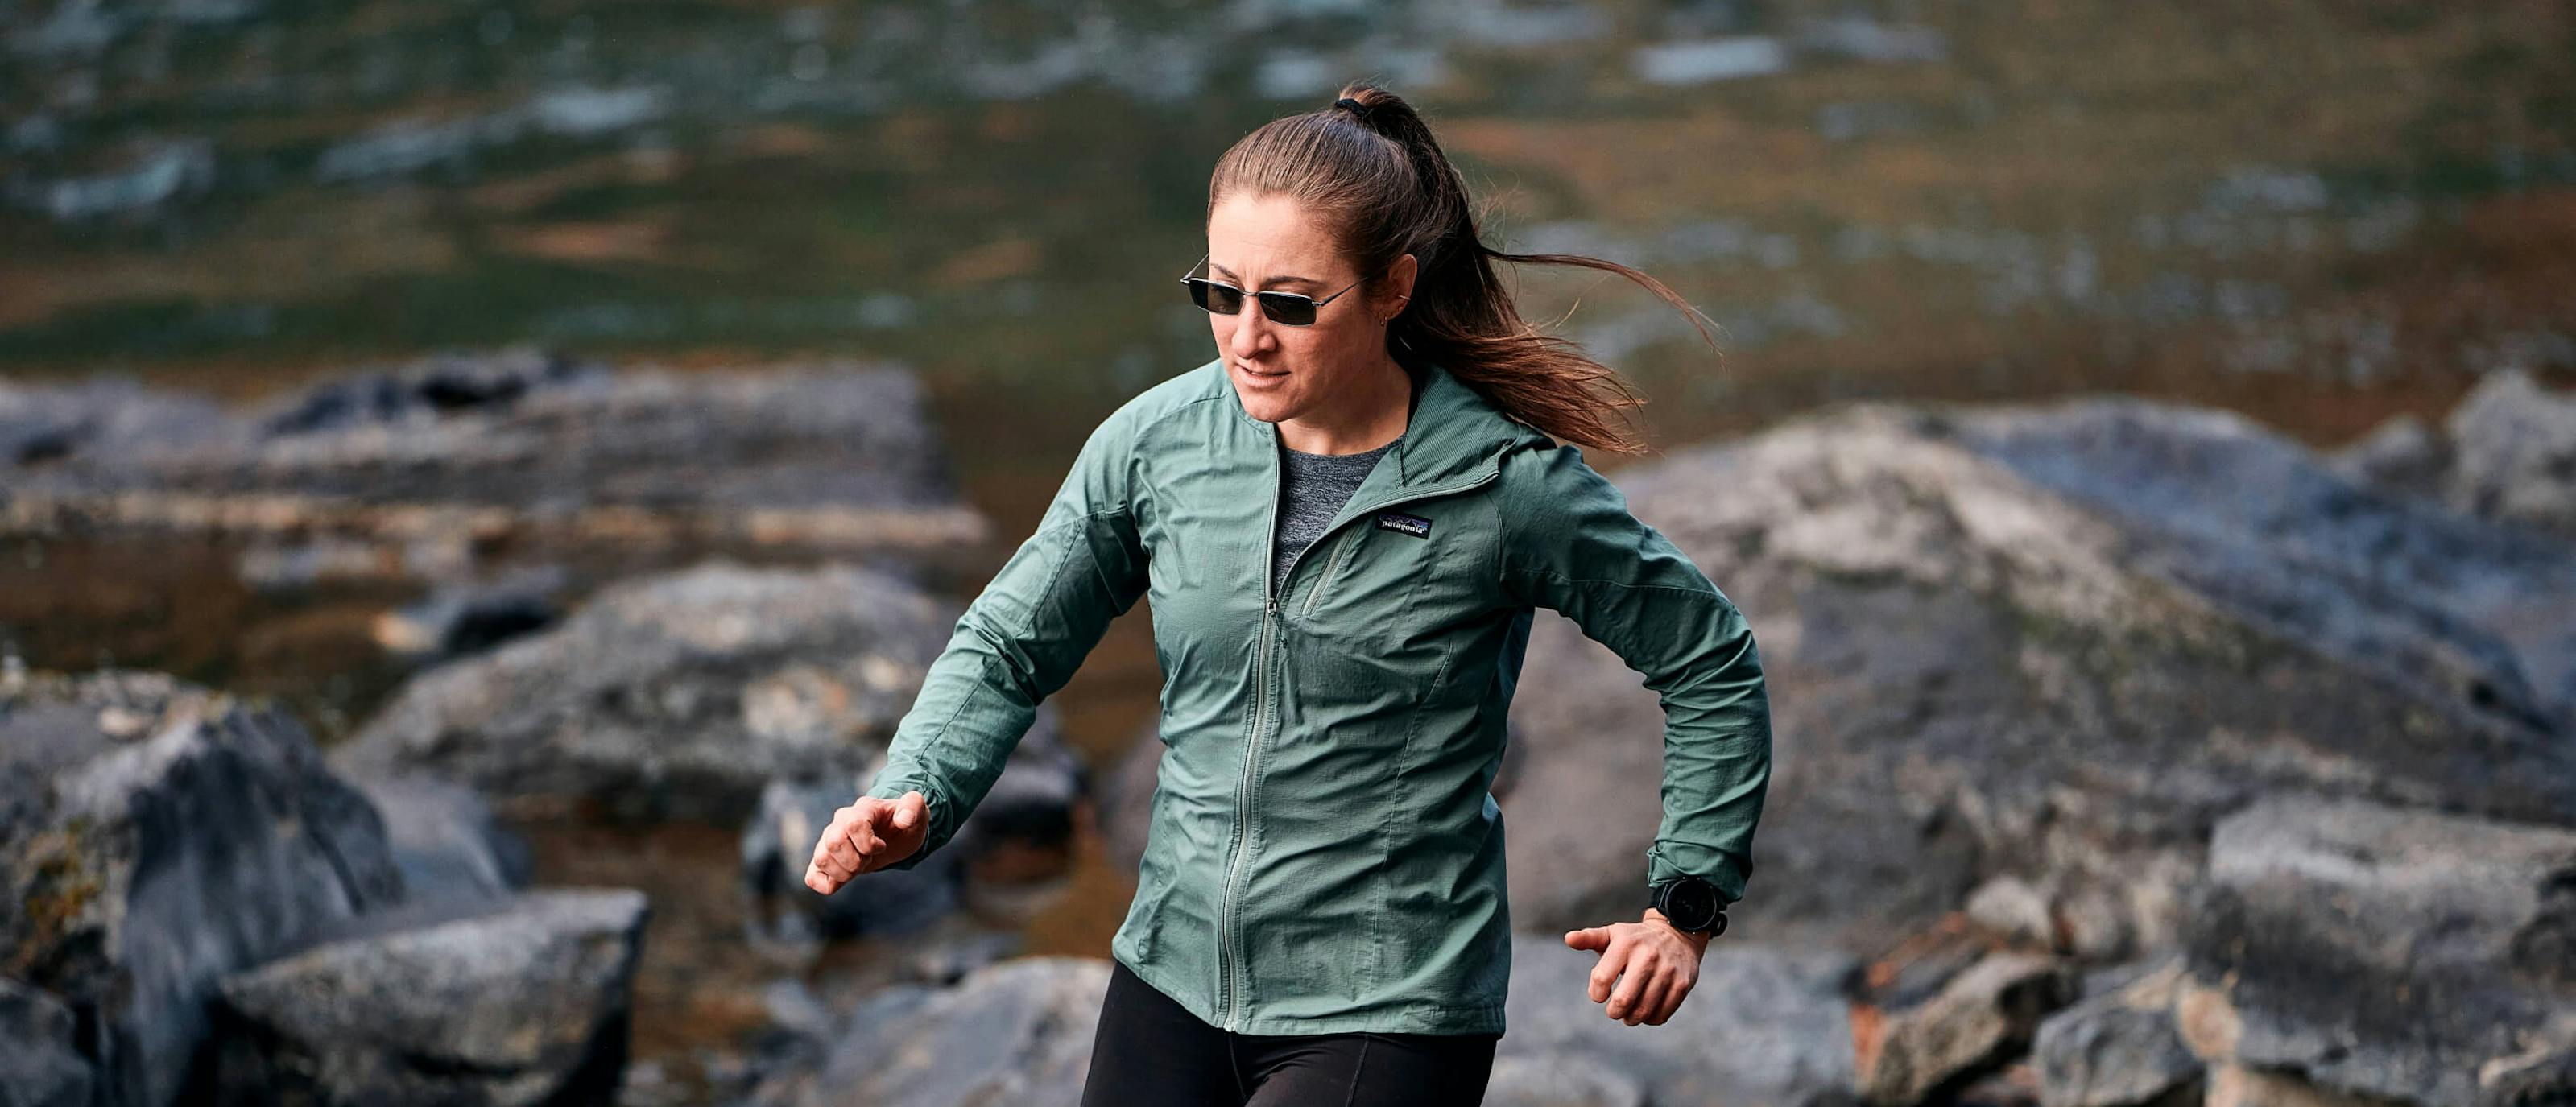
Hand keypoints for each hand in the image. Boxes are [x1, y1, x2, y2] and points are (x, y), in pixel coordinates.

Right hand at [804, 790, 929, 894]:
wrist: (895, 835)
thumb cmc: (905, 822)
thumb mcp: (918, 812)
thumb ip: (914, 806)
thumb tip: (903, 819)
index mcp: (861, 810)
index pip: (853, 825)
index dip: (868, 843)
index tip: (881, 847)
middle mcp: (839, 823)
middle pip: (833, 843)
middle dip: (856, 860)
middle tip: (869, 860)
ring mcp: (828, 841)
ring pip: (821, 859)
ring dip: (845, 872)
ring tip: (859, 866)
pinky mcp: (824, 860)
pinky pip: (812, 877)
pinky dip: (827, 885)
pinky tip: (844, 879)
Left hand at [1561, 907, 1709, 1025]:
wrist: (1677, 933)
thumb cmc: (1635, 939)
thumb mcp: (1613, 933)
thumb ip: (1589, 938)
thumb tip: (1568, 939)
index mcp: (1625, 944)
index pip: (1601, 978)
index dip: (1596, 994)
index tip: (1599, 995)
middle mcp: (1647, 957)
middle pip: (1623, 1000)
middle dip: (1614, 1012)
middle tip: (1614, 1011)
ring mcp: (1667, 971)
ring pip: (1643, 1011)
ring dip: (1631, 1018)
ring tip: (1629, 1014)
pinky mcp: (1682, 985)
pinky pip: (1661, 1015)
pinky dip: (1650, 1019)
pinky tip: (1646, 1012)